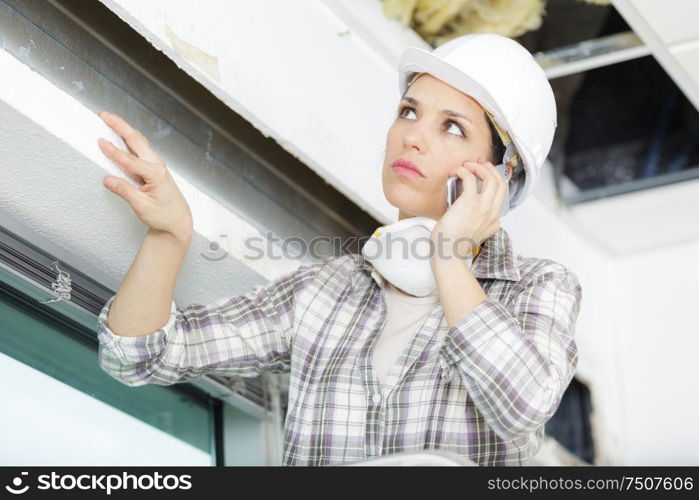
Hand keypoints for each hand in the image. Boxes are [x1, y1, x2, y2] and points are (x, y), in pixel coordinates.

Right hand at [98, 111, 192, 242]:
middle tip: (103, 115)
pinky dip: (129, 139)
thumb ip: (125, 191)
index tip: (100, 141)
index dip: (113, 151)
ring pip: (139, 142)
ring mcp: (156, 164)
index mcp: (156, 174)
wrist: (178, 221)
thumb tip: (107, 179)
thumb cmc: (164, 215)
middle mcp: (157, 165)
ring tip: (109, 120)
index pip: (130, 160)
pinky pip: (140, 149)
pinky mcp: (154, 167)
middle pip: (136, 140)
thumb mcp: (142, 206)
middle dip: (120, 125)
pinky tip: (121, 136)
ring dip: (124, 129)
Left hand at [430, 157, 507, 259]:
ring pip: (491, 178)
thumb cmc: (451, 247)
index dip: (493, 182)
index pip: (500, 198)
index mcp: (493, 223)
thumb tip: (461, 214)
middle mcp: (492, 214)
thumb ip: (471, 224)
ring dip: (480, 167)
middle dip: (491, 170)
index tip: (483, 176)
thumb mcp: (469, 235)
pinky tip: (456, 171)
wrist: (448, 254)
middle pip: (501, 184)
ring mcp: (483, 208)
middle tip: (480, 164)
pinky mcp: (470, 202)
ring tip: (468, 165)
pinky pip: (471, 178)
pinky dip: (464, 170)